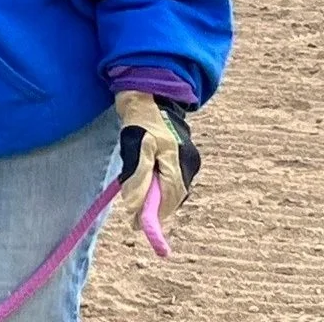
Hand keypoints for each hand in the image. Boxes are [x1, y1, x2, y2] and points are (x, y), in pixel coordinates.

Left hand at [115, 90, 201, 233]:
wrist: (151, 96)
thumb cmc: (140, 121)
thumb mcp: (134, 148)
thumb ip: (137, 178)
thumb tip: (135, 208)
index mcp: (177, 160)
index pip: (169, 197)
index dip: (155, 215)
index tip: (138, 226)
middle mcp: (189, 163)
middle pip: (173, 196)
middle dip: (155, 208)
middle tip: (134, 217)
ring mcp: (189, 159)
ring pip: (173, 188)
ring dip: (157, 196)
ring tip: (138, 196)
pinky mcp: (186, 157)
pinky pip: (173, 179)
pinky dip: (161, 185)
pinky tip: (149, 182)